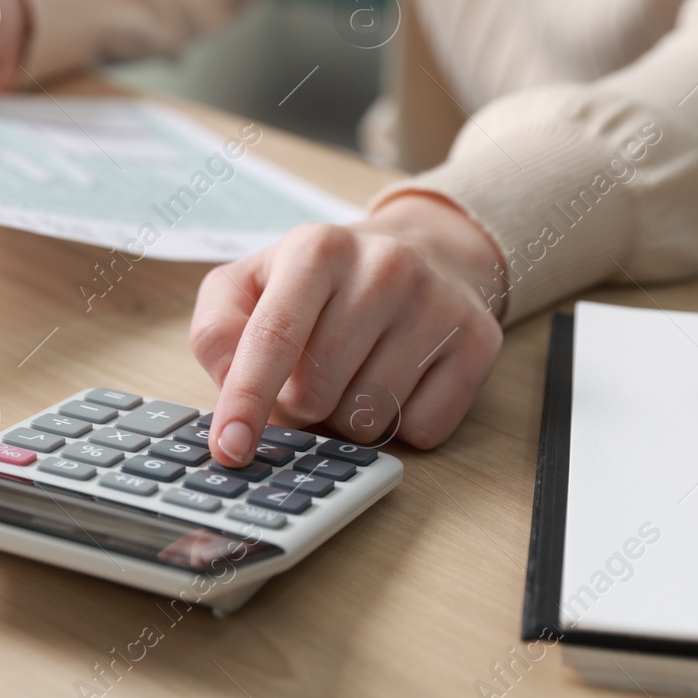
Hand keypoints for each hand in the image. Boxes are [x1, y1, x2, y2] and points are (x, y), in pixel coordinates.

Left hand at [189, 194, 504, 466]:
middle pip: (316, 392)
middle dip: (300, 404)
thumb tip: (231, 388)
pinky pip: (420, 430)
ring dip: (348, 416)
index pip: (274, 336)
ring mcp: (437, 304)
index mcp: (317, 248)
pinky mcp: (478, 343)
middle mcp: (384, 266)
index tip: (230, 450)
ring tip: (356, 370)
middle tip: (311, 372)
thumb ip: (219, 330)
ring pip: (367, 419)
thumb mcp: (252, 284)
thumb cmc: (321, 286)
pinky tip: (400, 380)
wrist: (423, 255)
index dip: (246, 400)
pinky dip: (399, 425)